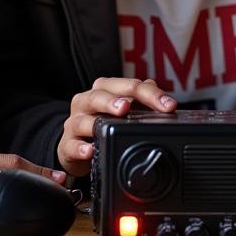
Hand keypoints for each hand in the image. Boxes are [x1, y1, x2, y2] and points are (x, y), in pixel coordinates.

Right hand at [58, 77, 175, 174]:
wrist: (77, 145)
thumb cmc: (104, 122)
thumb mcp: (124, 110)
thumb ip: (143, 101)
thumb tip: (164, 100)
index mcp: (105, 90)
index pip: (128, 85)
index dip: (150, 94)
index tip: (169, 106)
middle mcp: (87, 102)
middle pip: (100, 95)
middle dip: (115, 99)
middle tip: (128, 106)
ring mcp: (75, 122)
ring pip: (82, 118)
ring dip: (97, 122)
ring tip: (111, 124)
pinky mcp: (67, 144)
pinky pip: (71, 145)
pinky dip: (80, 148)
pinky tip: (90, 151)